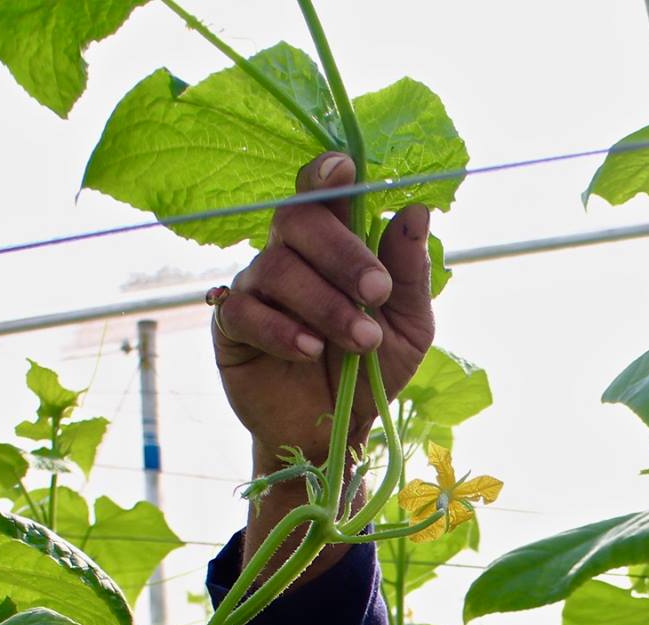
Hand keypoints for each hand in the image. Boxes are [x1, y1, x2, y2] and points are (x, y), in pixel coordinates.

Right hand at [214, 153, 435, 462]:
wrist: (335, 431)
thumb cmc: (371, 369)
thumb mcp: (408, 327)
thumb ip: (409, 273)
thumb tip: (417, 211)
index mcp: (333, 243)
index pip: (321, 192)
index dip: (326, 173)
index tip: (344, 168)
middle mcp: (290, 254)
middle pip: (297, 219)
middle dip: (342, 252)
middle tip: (376, 291)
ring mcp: (256, 286)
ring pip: (277, 267)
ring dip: (325, 303)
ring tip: (361, 340)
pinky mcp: (231, 326)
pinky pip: (246, 312)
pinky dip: (282, 330)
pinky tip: (310, 350)